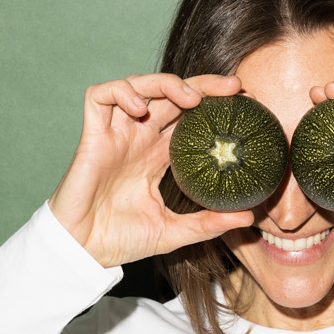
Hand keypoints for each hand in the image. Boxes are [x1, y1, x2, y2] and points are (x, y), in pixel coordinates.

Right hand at [48, 73, 253, 267]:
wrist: (84, 252)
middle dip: (202, 84)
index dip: (215, 104)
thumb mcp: (174, 232)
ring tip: (190, 98)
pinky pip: (100, 97)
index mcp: (158, 155)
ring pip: (138, 86)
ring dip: (165, 82)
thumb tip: (249, 218)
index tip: (245, 104)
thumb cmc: (121, 240)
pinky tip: (139, 109)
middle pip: (171, 94)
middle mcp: (139, 138)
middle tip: (233, 87)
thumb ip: (208, 223)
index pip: (190, 117)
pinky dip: (120, 92)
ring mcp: (115, 134)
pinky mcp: (92, 136)